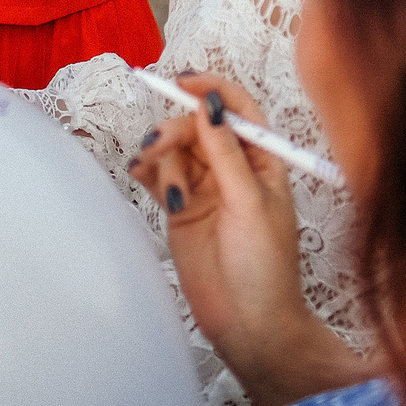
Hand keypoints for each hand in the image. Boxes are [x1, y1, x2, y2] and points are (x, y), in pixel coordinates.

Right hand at [127, 73, 365, 405]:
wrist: (250, 324)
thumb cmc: (265, 266)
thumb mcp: (249, 203)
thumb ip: (226, 154)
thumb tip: (209, 106)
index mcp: (263, 161)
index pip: (237, 109)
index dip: (211, 89)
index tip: (181, 82)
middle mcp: (233, 169)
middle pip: (197, 125)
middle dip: (176, 128)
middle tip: (158, 145)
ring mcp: (205, 188)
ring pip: (175, 149)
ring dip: (161, 153)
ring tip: (155, 176)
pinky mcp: (181, 209)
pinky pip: (159, 175)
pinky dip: (147, 170)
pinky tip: (139, 174)